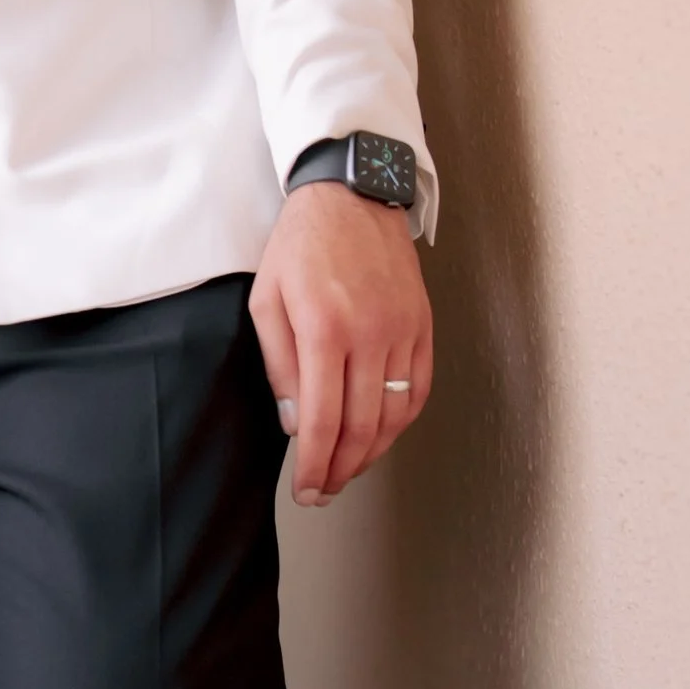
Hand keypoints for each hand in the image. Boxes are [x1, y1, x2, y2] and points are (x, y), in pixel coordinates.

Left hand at [247, 182, 431, 505]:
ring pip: (396, 415)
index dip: (315, 465)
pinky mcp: (422, 326)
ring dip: (373, 453)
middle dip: (342, 470)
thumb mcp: (266, 300)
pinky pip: (419, 389)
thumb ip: (279, 365)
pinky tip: (381, 436)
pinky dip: (402, 422)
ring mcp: (403, 331)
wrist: (352, 196)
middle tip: (323, 492)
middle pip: (363, 427)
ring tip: (348, 471)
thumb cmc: (301, 245)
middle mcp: (371, 335)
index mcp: (325, 329)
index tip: (307, 489)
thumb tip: (294, 423)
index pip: (324, 420)